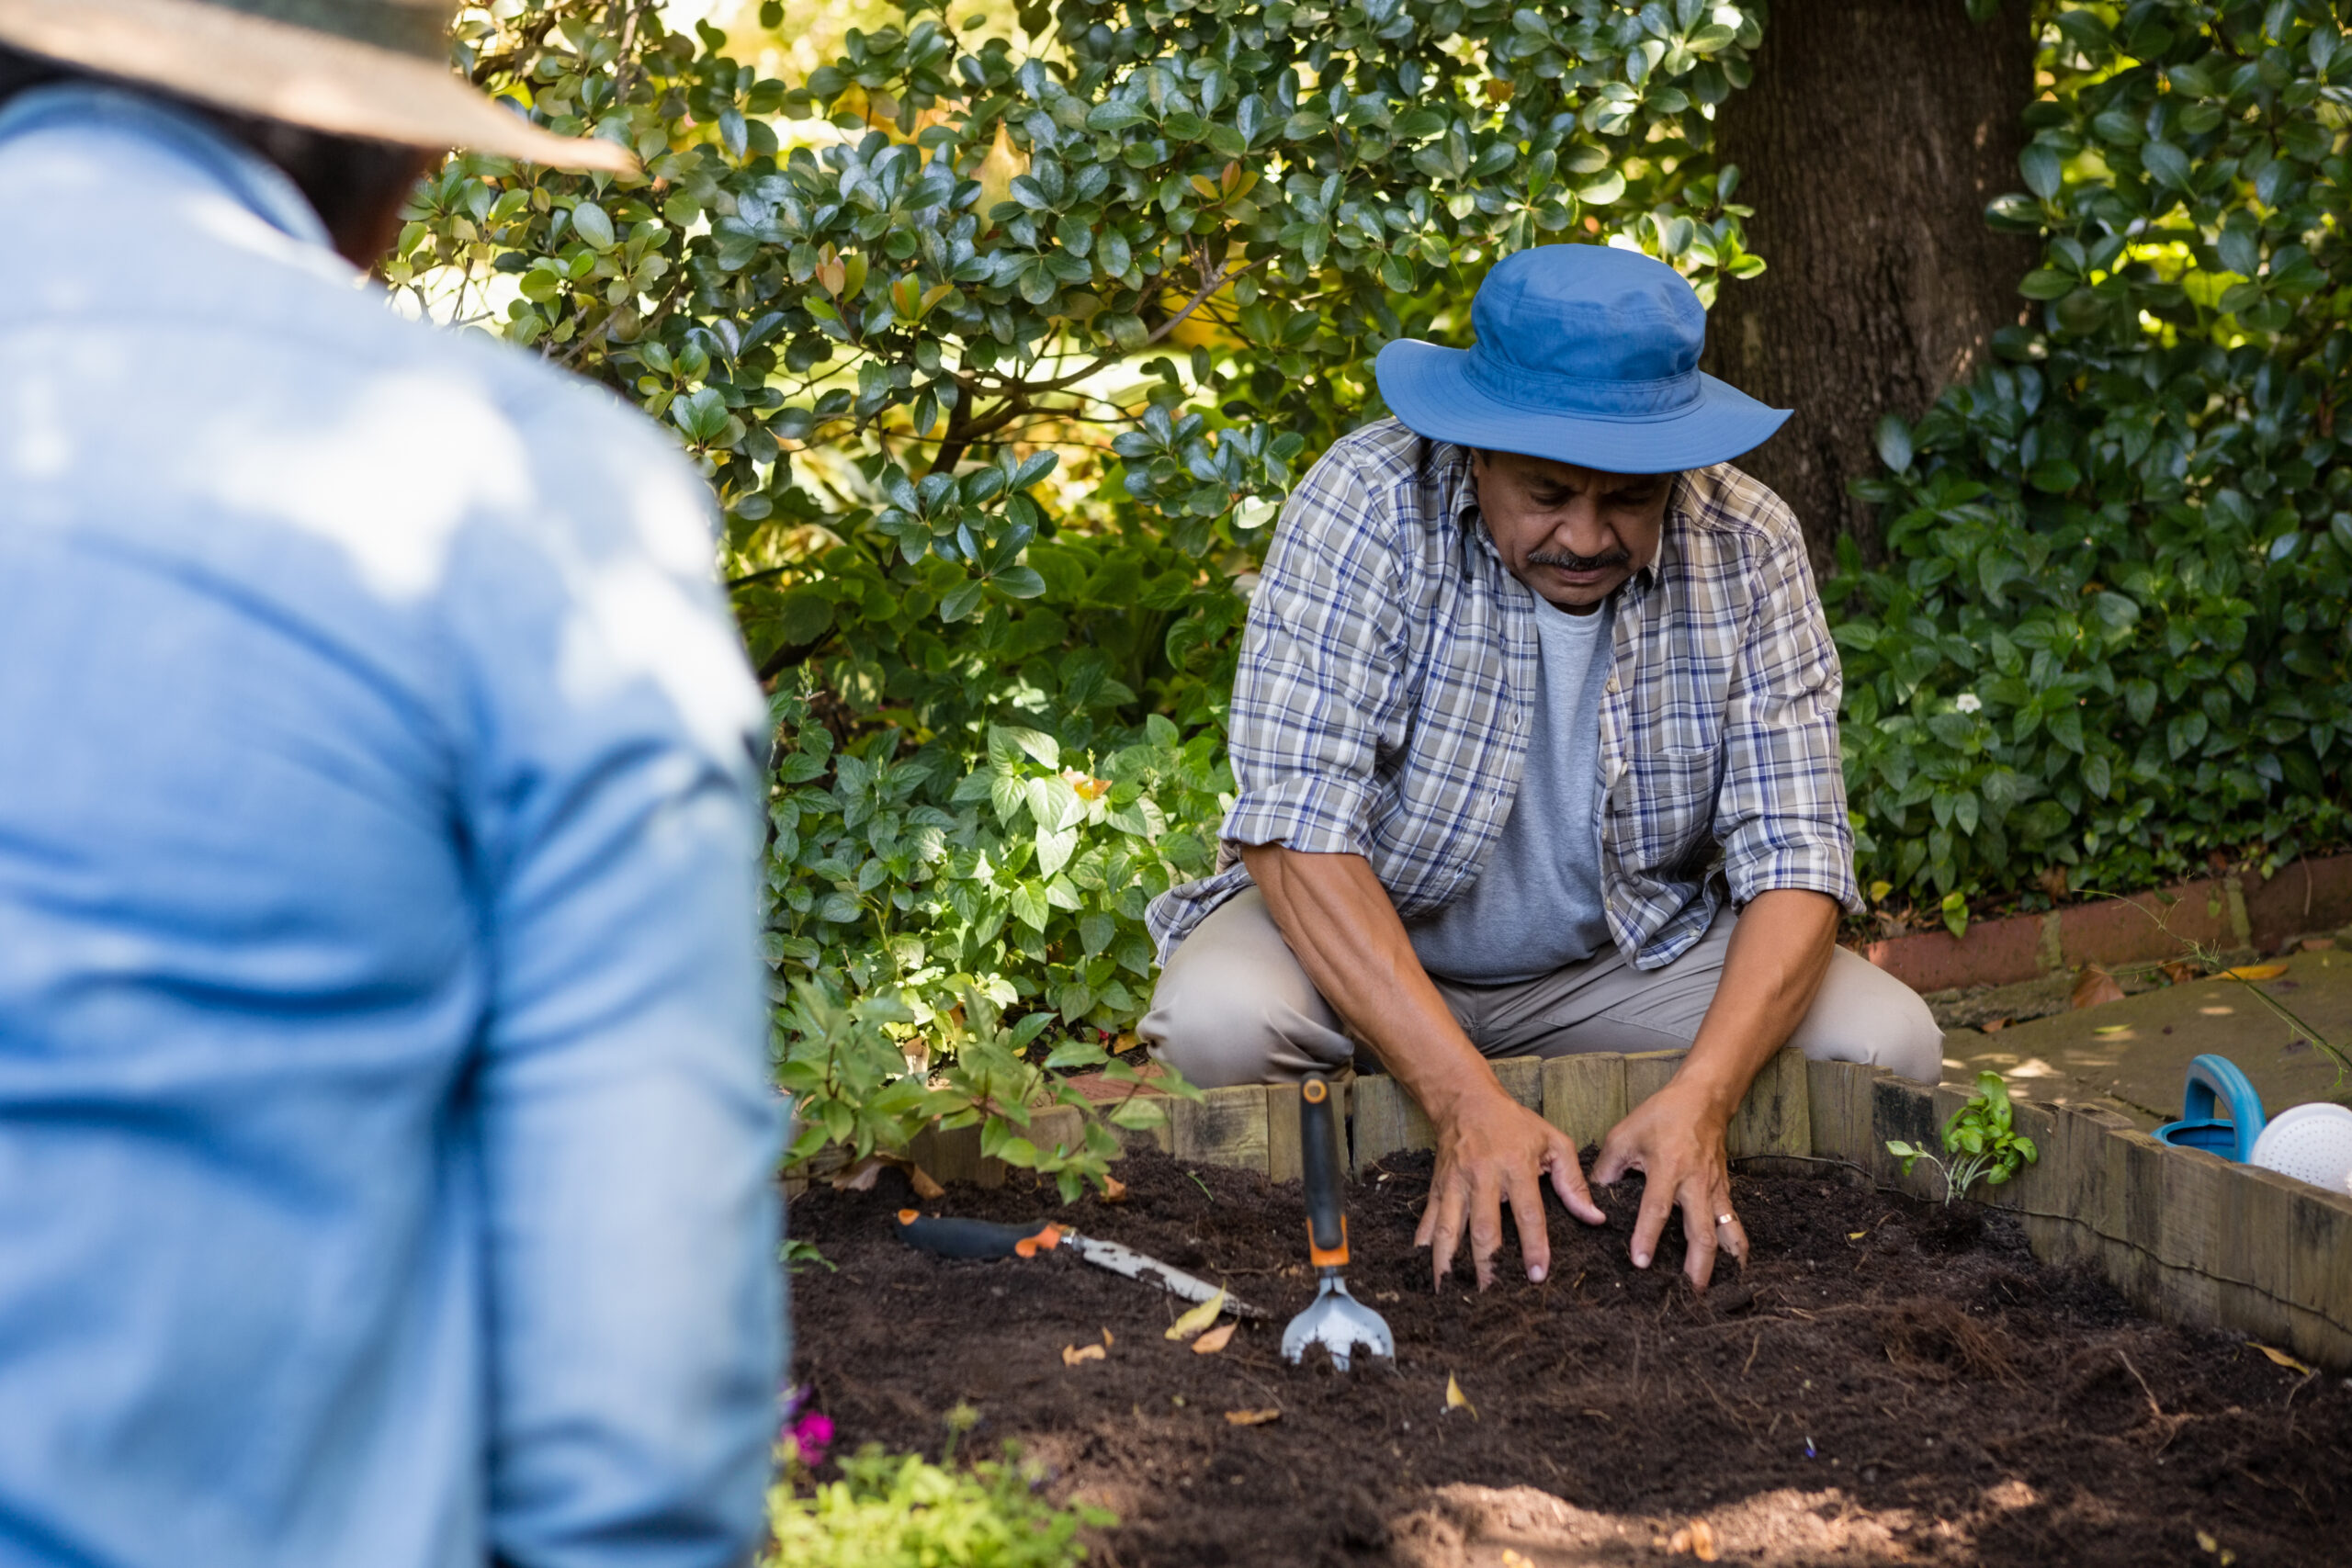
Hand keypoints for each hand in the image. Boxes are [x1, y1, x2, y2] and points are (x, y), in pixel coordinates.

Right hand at [1416, 1087, 1605, 1289]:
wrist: (1465, 1100)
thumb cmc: (1513, 1123)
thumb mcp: (1553, 1142)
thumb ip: (1574, 1182)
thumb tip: (1595, 1218)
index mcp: (1515, 1167)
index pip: (1528, 1213)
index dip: (1534, 1246)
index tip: (1538, 1275)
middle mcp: (1482, 1177)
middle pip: (1484, 1228)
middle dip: (1488, 1265)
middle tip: (1493, 1295)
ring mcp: (1455, 1184)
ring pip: (1450, 1229)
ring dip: (1450, 1263)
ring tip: (1450, 1293)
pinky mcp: (1436, 1188)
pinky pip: (1428, 1221)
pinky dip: (1424, 1247)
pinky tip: (1424, 1271)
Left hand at [1590, 1085, 1744, 1290]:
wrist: (1703, 1099)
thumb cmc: (1661, 1115)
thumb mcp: (1624, 1134)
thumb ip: (1606, 1168)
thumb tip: (1592, 1198)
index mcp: (1668, 1168)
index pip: (1657, 1209)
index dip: (1648, 1236)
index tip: (1641, 1263)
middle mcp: (1695, 1183)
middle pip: (1701, 1231)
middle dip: (1697, 1265)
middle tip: (1689, 1293)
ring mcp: (1715, 1188)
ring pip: (1724, 1231)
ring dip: (1721, 1262)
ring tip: (1715, 1288)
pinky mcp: (1725, 1190)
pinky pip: (1733, 1222)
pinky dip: (1735, 1245)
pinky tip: (1735, 1265)